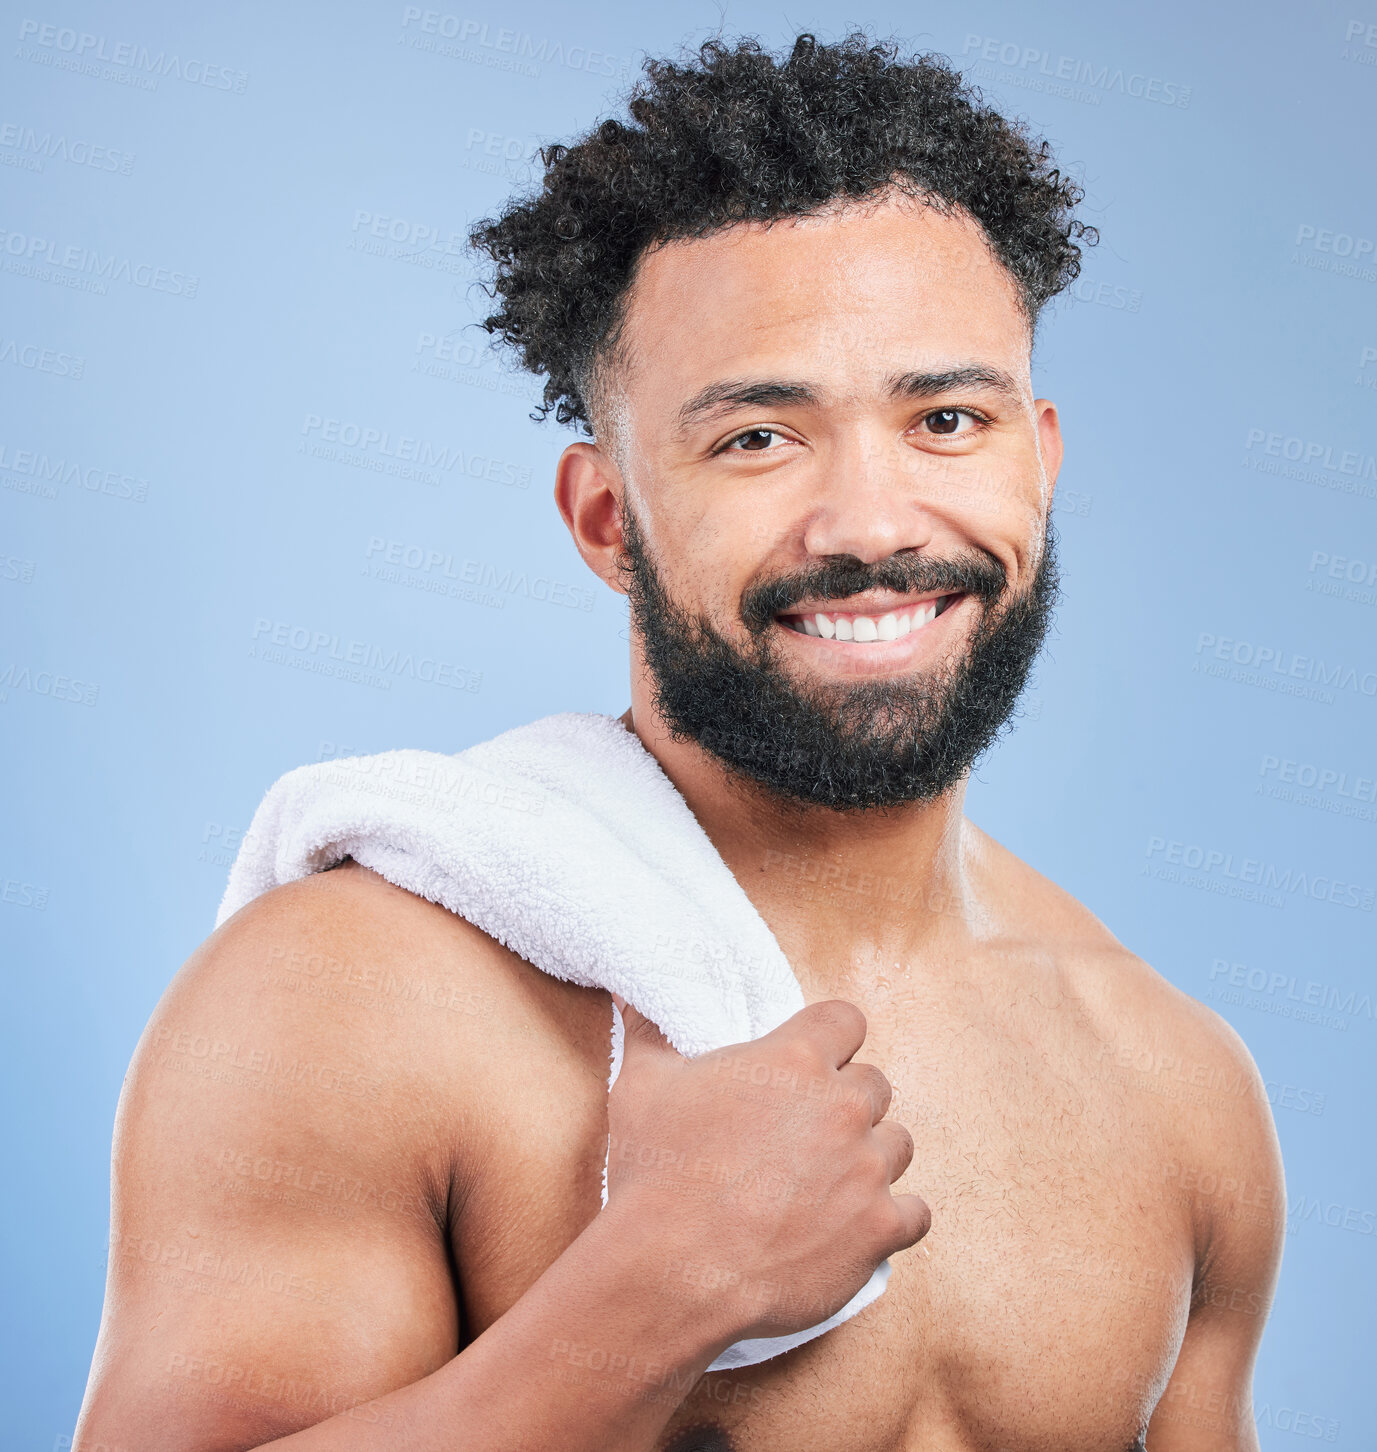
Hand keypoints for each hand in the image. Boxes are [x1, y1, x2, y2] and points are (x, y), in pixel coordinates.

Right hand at [605, 993, 929, 1341]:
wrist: (673, 1269)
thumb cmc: (658, 1173)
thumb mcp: (642, 1085)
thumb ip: (648, 1031)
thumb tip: (632, 997)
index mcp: (794, 1059)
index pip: (847, 1020)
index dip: (832, 1039)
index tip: (815, 1061)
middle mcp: (842, 1106)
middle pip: (875, 1084)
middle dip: (847, 1103)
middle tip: (809, 1133)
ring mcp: (867, 1168)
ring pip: (899, 1145)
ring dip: (871, 1158)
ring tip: (832, 1182)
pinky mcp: (879, 1228)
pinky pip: (916, 1213)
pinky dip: (892, 1219)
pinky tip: (857, 1226)